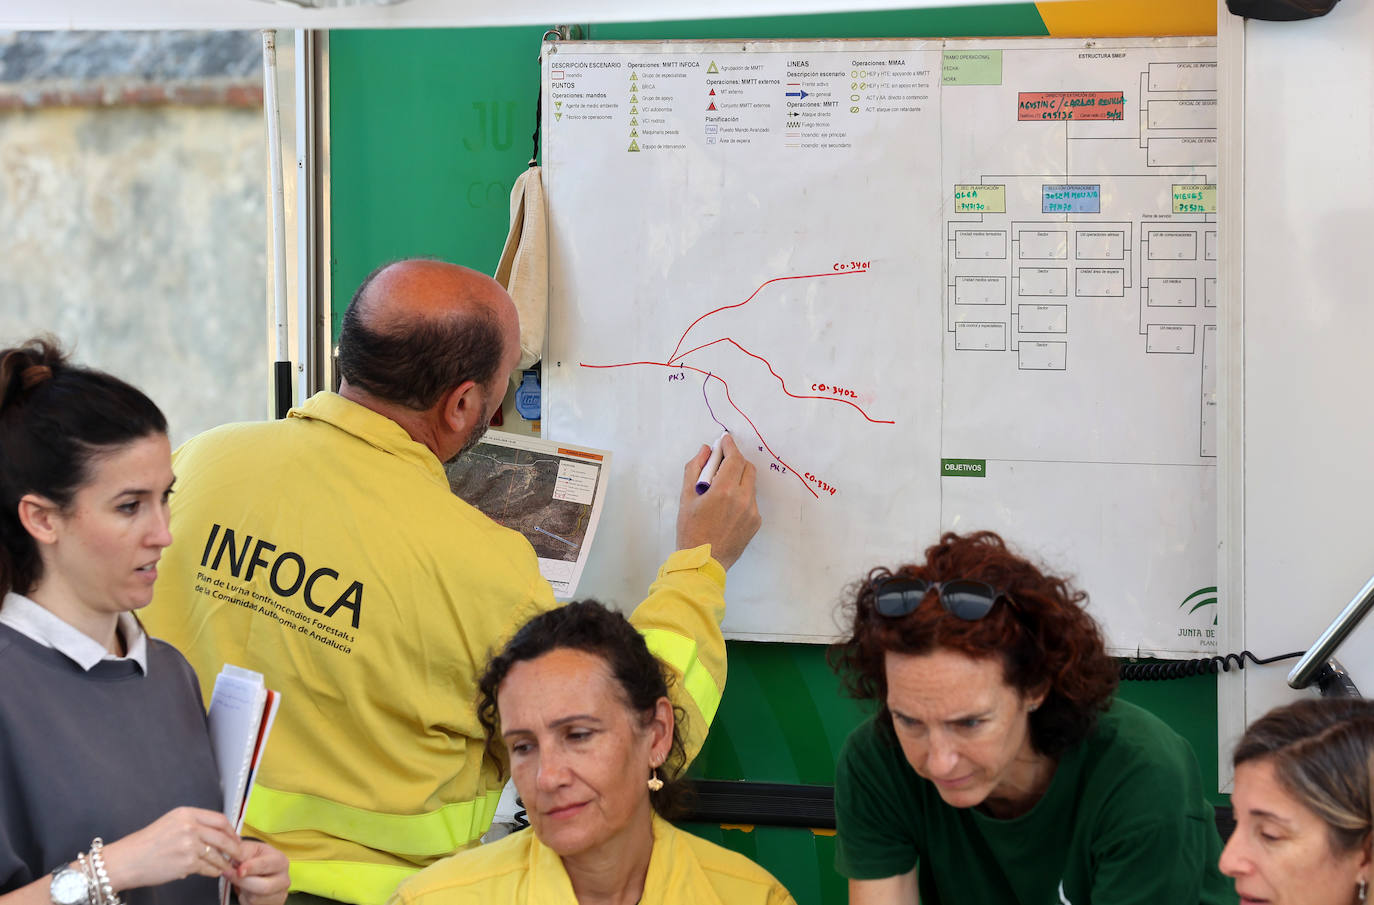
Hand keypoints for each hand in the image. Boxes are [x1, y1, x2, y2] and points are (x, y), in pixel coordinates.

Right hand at [101, 807, 242, 890]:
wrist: (126, 861)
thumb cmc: (145, 844)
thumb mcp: (170, 823)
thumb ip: (192, 825)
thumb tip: (215, 834)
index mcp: (186, 814)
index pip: (219, 819)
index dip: (231, 830)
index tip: (235, 837)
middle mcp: (190, 826)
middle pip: (223, 837)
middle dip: (235, 848)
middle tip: (239, 854)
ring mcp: (189, 845)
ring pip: (217, 854)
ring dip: (224, 862)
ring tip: (227, 866)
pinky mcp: (187, 863)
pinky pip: (208, 868)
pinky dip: (213, 871)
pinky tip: (214, 872)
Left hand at [230, 840, 289, 904]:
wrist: (263, 873)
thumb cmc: (256, 859)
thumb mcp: (251, 850)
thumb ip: (242, 850)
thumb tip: (231, 852)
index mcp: (280, 861)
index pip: (266, 865)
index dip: (251, 868)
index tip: (239, 870)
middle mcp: (284, 879)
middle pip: (263, 887)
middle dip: (243, 882)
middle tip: (227, 874)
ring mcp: (279, 894)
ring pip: (255, 898)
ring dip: (242, 890)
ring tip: (240, 880)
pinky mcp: (273, 904)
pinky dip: (244, 898)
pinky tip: (245, 890)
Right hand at [675, 433, 760, 569]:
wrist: (703, 562)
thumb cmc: (690, 530)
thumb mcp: (685, 497)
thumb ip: (694, 469)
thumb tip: (705, 450)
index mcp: (724, 490)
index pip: (734, 458)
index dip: (730, 446)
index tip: (725, 440)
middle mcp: (743, 499)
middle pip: (747, 467)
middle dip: (736, 460)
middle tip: (721, 464)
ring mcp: (752, 511)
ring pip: (750, 484)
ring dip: (738, 479)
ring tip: (721, 489)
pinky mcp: (756, 522)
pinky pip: (751, 501)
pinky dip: (741, 496)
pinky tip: (727, 508)